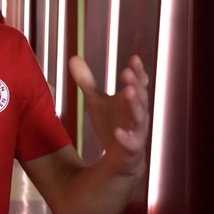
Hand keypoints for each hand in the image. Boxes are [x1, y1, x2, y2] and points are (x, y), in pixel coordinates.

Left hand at [69, 54, 149, 176]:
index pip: (138, 82)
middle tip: (127, 72)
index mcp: (131, 99)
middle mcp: (137, 113)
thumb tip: (73, 57)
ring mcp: (137, 131)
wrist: (120, 157)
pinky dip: (126, 138)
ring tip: (128, 92)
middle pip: (140, 96)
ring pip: (140, 117)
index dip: (137, 71)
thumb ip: (87, 81)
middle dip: (135, 84)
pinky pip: (132, 143)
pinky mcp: (132, 149)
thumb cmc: (111, 123)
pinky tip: (118, 132)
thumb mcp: (95, 101)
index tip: (134, 58)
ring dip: (135, 105)